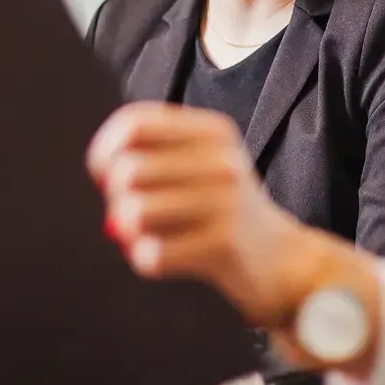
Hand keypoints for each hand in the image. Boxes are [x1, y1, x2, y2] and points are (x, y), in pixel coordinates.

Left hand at [87, 102, 326, 328]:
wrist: (283, 260)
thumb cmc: (227, 212)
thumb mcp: (203, 166)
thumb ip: (152, 157)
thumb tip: (102, 174)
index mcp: (214, 131)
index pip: (135, 123)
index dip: (104, 150)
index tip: (103, 175)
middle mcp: (223, 160)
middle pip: (129, 170)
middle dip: (115, 199)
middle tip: (132, 215)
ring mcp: (227, 201)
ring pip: (135, 212)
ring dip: (130, 232)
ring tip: (148, 236)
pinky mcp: (224, 244)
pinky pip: (153, 253)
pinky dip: (146, 259)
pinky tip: (165, 257)